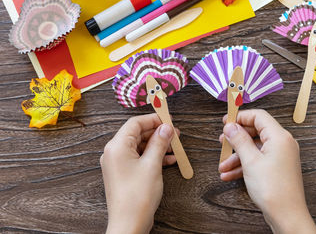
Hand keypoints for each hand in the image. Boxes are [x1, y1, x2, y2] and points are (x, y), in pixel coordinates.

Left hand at [100, 114, 175, 233]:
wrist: (129, 224)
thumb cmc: (136, 197)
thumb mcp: (152, 165)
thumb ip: (159, 143)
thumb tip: (166, 128)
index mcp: (117, 146)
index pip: (135, 123)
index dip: (153, 120)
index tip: (168, 119)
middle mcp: (114, 153)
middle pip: (137, 134)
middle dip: (157, 133)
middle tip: (174, 134)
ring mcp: (118, 164)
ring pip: (140, 146)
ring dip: (157, 145)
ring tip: (174, 147)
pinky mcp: (124, 173)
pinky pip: (139, 158)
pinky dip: (153, 157)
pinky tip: (168, 160)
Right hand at [219, 109, 315, 233]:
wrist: (286, 215)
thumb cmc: (273, 189)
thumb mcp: (250, 161)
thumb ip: (239, 140)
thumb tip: (231, 126)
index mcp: (279, 137)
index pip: (259, 116)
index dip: (241, 117)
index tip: (226, 122)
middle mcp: (282, 143)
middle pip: (255, 132)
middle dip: (236, 139)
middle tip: (222, 141)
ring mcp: (280, 156)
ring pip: (255, 148)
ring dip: (237, 156)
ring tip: (222, 166)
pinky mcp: (277, 167)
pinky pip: (258, 159)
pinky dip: (244, 164)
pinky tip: (229, 174)